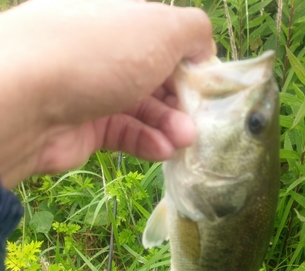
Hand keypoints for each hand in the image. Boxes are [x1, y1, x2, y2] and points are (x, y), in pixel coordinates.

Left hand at [0, 0, 213, 187]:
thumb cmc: (100, 53)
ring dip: (168, 126)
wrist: (29, 99)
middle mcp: (106, 51)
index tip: (205, 87)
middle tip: (196, 123)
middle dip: (182, 102)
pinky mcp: (87, 126)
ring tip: (182, 141)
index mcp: (120, 16)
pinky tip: (162, 150)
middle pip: (157, 78)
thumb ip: (194, 32)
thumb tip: (203, 51)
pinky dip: (146, 142)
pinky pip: (125, 133)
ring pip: (143, 110)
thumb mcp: (161, 27)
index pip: (165, 40)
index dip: (190, 64)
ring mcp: (94, 89)